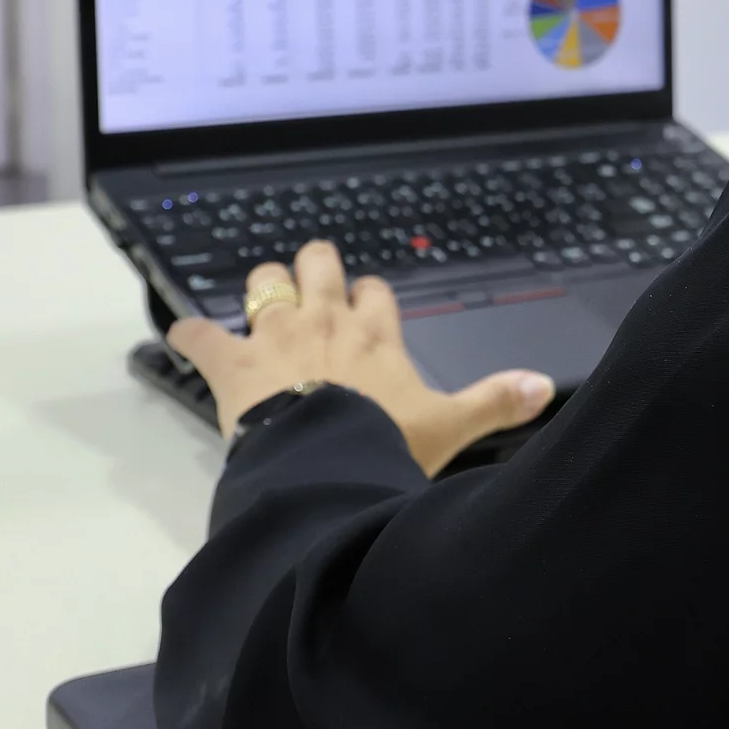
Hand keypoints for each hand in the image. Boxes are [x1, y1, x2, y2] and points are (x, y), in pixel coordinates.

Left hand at [168, 239, 555, 473]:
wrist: (326, 462)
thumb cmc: (385, 445)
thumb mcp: (449, 428)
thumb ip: (494, 403)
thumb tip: (546, 386)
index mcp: (374, 336)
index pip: (375, 293)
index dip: (369, 298)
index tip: (366, 308)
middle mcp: (325, 322)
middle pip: (318, 265)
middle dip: (313, 268)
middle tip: (310, 282)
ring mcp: (275, 337)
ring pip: (264, 283)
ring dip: (261, 290)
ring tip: (260, 304)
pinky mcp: (232, 363)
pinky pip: (201, 335)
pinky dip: (190, 335)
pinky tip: (182, 336)